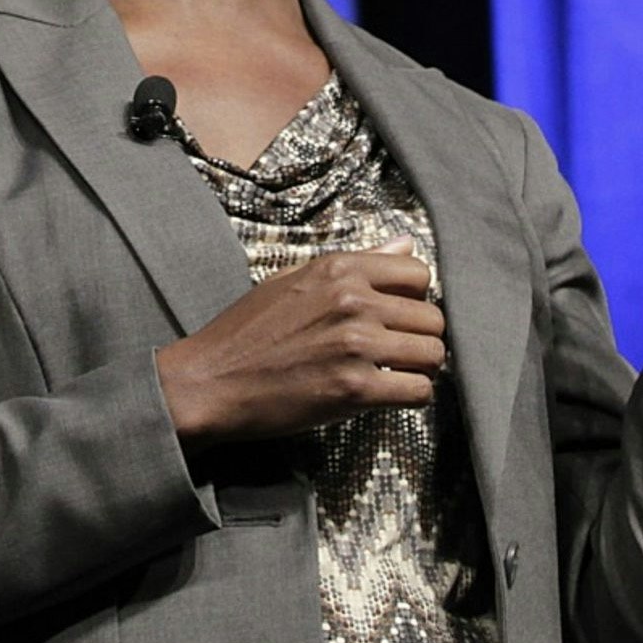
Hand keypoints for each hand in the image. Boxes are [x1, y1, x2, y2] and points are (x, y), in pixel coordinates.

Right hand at [151, 238, 444, 444]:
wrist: (210, 380)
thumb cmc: (245, 332)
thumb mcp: (293, 280)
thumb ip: (355, 262)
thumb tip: (406, 245)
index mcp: (338, 270)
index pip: (419, 274)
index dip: (413, 299)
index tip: (394, 317)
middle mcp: (353, 301)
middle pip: (433, 319)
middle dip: (419, 339)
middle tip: (394, 353)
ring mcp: (356, 346)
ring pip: (433, 355)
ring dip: (419, 369)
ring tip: (392, 375)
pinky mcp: (355, 389)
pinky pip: (418, 392)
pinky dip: (410, 397)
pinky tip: (386, 396)